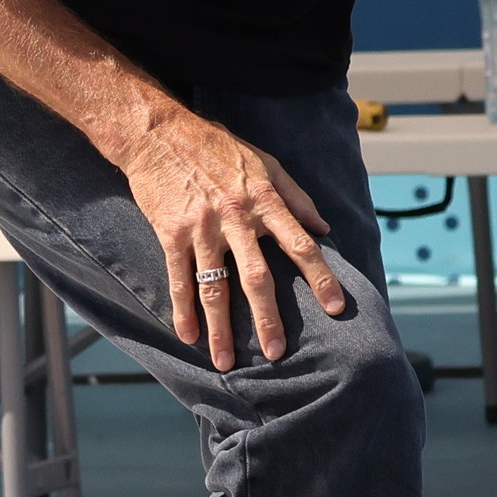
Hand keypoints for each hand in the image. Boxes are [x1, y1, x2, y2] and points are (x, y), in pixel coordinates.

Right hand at [107, 99, 351, 370]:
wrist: (160, 133)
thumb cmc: (218, 147)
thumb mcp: (265, 162)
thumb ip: (296, 196)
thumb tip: (323, 226)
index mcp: (265, 199)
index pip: (300, 244)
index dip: (320, 277)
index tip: (336, 308)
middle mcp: (236, 217)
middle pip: (257, 277)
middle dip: (268, 319)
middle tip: (276, 353)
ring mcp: (202, 227)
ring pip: (215, 288)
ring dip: (221, 329)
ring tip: (225, 362)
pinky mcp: (171, 233)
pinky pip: (180, 279)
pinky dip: (183, 311)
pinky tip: (188, 337)